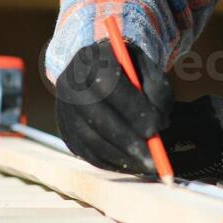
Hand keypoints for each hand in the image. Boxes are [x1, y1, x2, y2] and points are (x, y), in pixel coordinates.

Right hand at [54, 38, 172, 175]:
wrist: (99, 72)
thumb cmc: (131, 73)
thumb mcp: (149, 71)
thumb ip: (158, 92)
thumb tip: (158, 126)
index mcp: (92, 58)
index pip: (108, 84)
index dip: (131, 108)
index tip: (156, 128)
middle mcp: (71, 83)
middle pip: (95, 115)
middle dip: (126, 140)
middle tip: (152, 159)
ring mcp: (63, 109)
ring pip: (89, 138)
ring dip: (121, 156)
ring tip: (147, 164)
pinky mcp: (65, 131)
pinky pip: (86, 153)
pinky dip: (111, 163)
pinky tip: (132, 164)